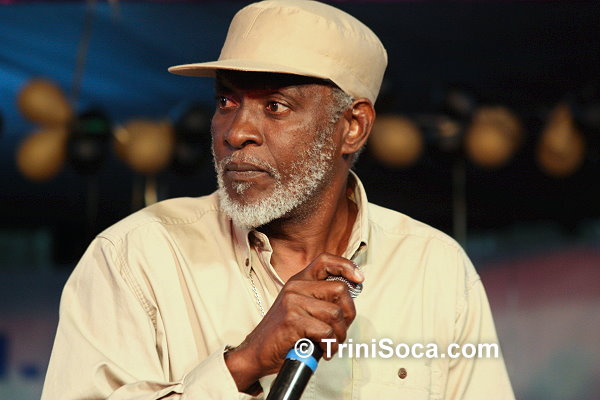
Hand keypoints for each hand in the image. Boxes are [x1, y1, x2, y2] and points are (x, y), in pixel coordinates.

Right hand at [225, 253, 363, 391]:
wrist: (257, 351)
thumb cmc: (284, 333)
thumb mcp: (301, 308)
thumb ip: (321, 300)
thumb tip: (350, 301)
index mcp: (299, 281)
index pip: (325, 260)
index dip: (346, 266)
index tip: (359, 279)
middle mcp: (295, 287)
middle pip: (339, 290)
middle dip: (348, 314)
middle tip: (340, 331)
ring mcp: (293, 302)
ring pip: (335, 314)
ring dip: (339, 335)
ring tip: (330, 344)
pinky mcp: (292, 320)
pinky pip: (326, 331)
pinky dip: (330, 345)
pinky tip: (324, 351)